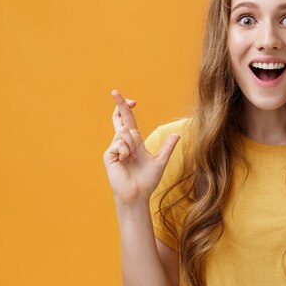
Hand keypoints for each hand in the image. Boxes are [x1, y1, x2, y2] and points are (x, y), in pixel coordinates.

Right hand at [102, 90, 179, 205]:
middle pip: (120, 119)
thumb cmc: (147, 181)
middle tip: (115, 91)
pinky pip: (119, 143)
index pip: (129, 121)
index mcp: (134, 142)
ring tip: (133, 157)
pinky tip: (126, 160)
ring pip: (124, 132)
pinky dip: (126, 150)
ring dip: (132, 143)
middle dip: (118, 104)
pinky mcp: (108, 155)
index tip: (132, 101)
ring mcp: (114, 149)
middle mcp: (122, 143)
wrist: (138, 194)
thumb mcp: (160, 161)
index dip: (127, 109)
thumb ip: (167, 147)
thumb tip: (177, 134)